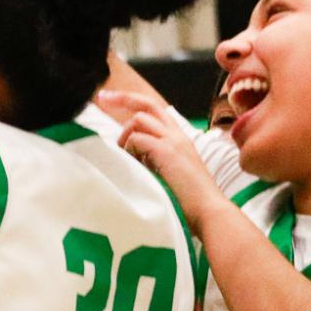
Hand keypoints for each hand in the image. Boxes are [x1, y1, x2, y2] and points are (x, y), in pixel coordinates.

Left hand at [96, 89, 226, 237]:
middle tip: (102, 98)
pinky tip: (135, 168)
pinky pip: (137, 139)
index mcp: (180, 139)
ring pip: (138, 120)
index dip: (133, 102)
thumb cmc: (189, 203)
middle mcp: (177, 135)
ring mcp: (173, 141)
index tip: (110, 100)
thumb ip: (154, 160)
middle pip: (147, 104)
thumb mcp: (170, 174)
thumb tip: (129, 155)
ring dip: (125, 137)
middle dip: (122, 98)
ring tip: (127, 159)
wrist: (209, 213)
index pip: (155, 111)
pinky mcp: (166, 151)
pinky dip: (129, 150)